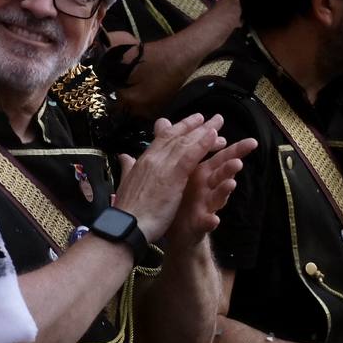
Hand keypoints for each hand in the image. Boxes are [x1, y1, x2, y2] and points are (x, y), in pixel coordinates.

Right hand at [113, 114, 223, 242]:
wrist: (126, 224)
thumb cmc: (127, 208)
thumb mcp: (126, 183)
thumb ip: (128, 167)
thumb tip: (124, 156)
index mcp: (143, 160)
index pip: (163, 138)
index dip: (179, 128)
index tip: (193, 121)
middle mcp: (153, 158)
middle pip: (176, 136)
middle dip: (194, 126)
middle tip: (211, 118)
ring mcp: (162, 165)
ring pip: (185, 143)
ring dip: (203, 131)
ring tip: (218, 123)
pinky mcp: (172, 176)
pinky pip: (190, 156)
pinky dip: (202, 145)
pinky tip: (215, 137)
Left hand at [172, 136, 257, 244]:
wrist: (177, 229)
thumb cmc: (183, 197)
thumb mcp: (181, 171)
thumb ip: (181, 150)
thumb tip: (172, 124)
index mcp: (203, 173)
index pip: (220, 156)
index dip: (230, 146)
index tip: (249, 139)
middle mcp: (208, 187)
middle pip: (223, 173)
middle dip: (232, 165)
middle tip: (239, 160)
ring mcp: (206, 205)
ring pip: (218, 196)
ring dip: (225, 190)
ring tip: (232, 183)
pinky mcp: (199, 223)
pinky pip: (206, 222)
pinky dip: (210, 221)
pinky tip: (214, 219)